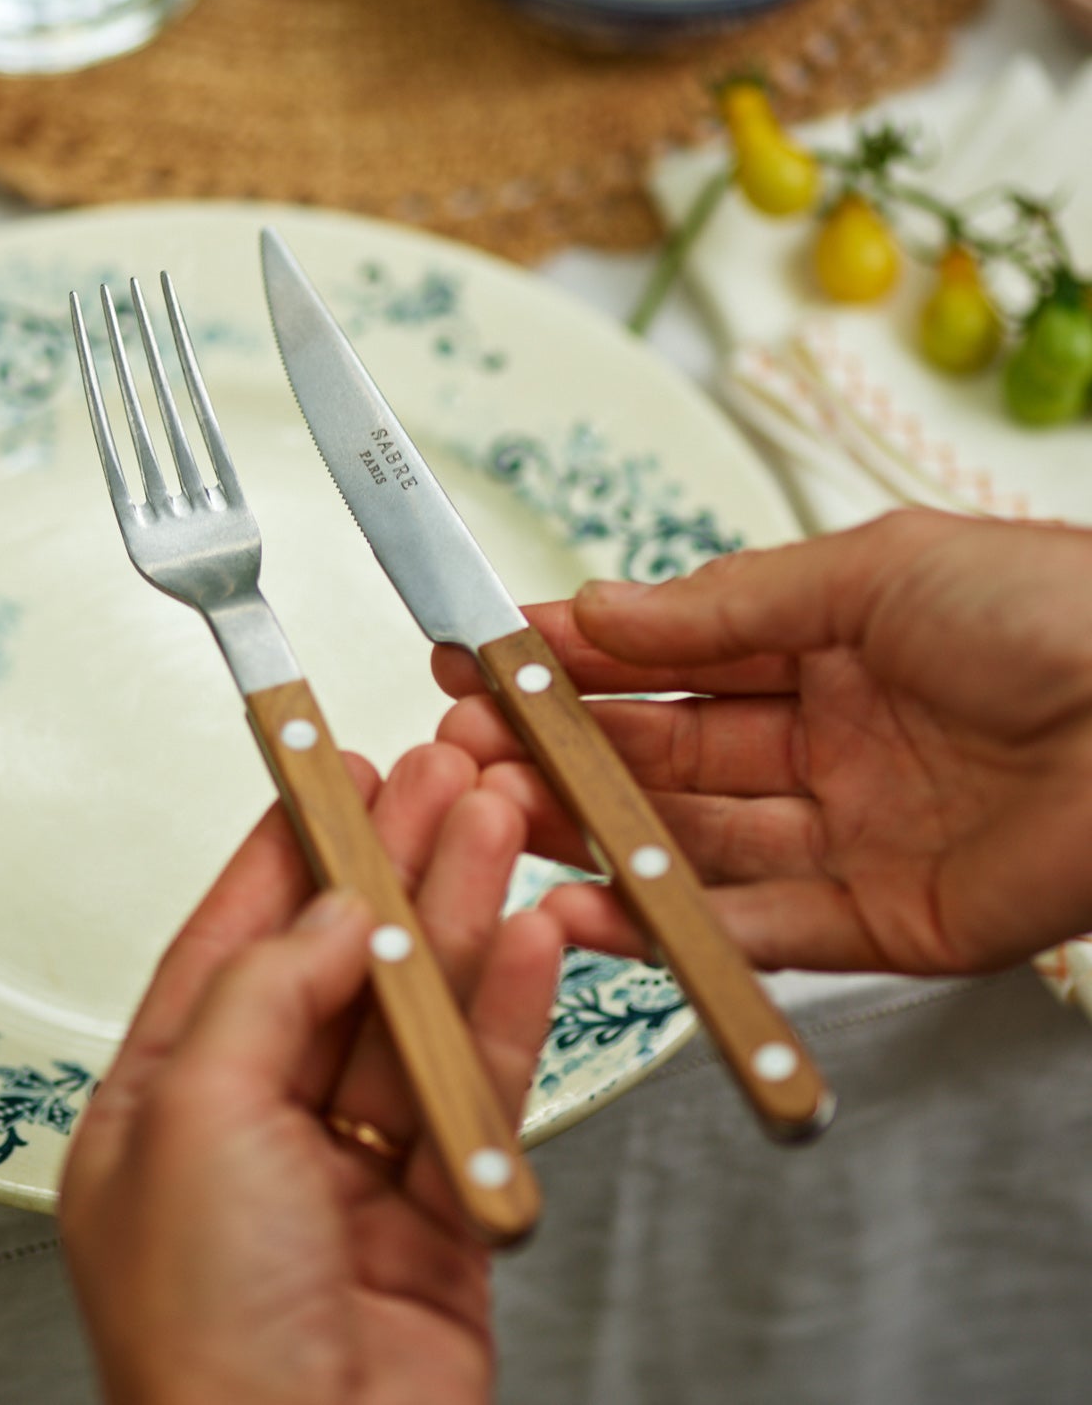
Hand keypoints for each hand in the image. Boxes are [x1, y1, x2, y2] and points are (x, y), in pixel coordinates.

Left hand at [59, 742, 561, 1404]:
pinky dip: (507, 1007)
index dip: (287, 850)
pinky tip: (528, 934)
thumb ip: (262, 992)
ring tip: (497, 819)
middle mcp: (256, 1134)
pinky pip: (476, 1085)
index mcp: (161, 1110)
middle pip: (336, 961)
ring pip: (415, 1009)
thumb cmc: (208, 1345)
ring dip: (459, 911)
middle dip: (392, 860)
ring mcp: (351, 1174)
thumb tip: (324, 912)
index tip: (333, 776)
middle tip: (441, 775)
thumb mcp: (194, 1121)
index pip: (229, 944)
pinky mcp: (440, 1213)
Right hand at [433, 509, 1091, 976]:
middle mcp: (831, 741)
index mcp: (831, 645)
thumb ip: (728, 603)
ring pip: (693, 841)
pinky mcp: (886, 924)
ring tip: (491, 812)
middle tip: (462, 738)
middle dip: (558, 745)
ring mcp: (854, 834)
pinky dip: (667, 921)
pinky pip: (758, 927)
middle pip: (667, 753)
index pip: (673, 656)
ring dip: (589, 828)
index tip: (482, 650)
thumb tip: (601, 608)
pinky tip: (582, 902)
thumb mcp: (872, 569)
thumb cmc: (1052, 612)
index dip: (574, 655)